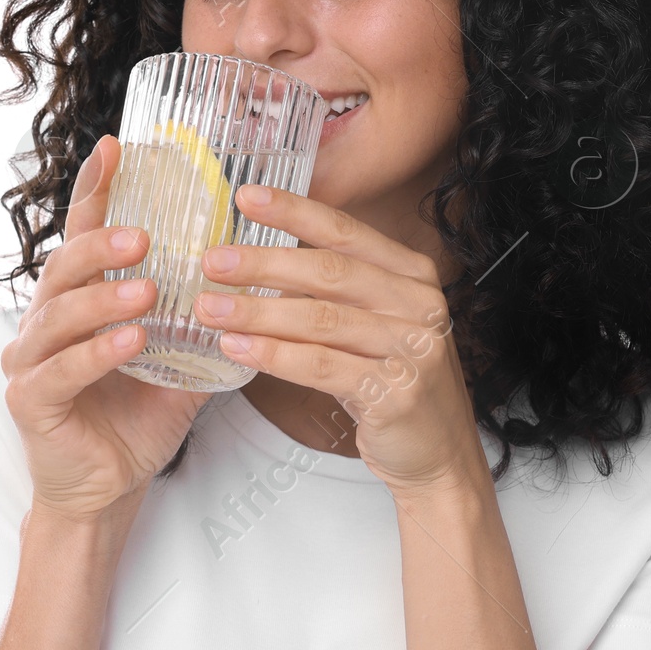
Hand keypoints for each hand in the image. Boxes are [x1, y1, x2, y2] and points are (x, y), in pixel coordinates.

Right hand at [1, 134, 208, 520]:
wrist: (109, 491)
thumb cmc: (137, 423)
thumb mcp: (181, 364)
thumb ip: (202, 323)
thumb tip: (258, 281)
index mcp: (78, 303)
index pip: (84, 236)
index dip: (98, 191)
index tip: (118, 147)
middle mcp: (45, 323)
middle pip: (65, 267)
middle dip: (103, 246)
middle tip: (146, 235)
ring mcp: (30, 361)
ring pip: (59, 315)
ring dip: (104, 298)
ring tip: (148, 291)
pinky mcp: (30, 402)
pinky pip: (61, 370)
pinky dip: (97, 353)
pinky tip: (130, 342)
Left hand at [192, 183, 485, 494]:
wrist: (439, 453)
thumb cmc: (396, 383)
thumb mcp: (374, 326)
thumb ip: (334, 293)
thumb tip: (260, 263)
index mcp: (412, 275)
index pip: (346, 231)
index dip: (294, 211)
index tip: (247, 197)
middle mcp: (418, 305)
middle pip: (329, 271)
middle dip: (263, 263)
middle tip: (213, 262)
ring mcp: (411, 348)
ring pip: (320, 319)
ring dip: (258, 312)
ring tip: (211, 309)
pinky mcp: (394, 392)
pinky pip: (322, 366)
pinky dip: (274, 355)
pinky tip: (239, 349)